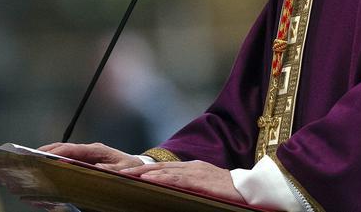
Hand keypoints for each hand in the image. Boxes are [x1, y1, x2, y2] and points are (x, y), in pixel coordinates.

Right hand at [37, 142, 142, 170]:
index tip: (41, 154)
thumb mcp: (122, 169)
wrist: (136, 167)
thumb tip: (96, 168)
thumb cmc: (129, 167)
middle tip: (29, 158)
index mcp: (95, 150)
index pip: (71, 148)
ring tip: (33, 165)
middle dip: (46, 152)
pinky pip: (67, 161)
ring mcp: (85, 155)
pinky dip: (56, 164)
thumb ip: (108, 168)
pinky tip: (46, 171)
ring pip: (63, 154)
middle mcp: (88, 150)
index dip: (55, 151)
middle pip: (63, 149)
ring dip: (49, 158)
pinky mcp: (84, 162)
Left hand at [121, 161, 244, 202]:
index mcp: (190, 168)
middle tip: (109, 170)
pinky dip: (160, 178)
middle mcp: (189, 166)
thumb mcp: (204, 187)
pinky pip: (177, 178)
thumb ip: (188, 187)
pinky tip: (147, 180)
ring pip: (161, 171)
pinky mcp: (200, 180)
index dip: (139, 170)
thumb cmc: (228, 192)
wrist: (251, 189)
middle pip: (155, 167)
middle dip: (132, 169)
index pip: (159, 168)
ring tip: (121, 175)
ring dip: (140, 173)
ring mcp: (194, 171)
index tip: (118, 172)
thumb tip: (170, 193)